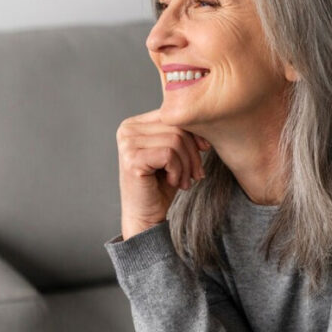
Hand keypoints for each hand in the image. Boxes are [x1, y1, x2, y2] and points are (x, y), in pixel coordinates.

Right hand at [115, 108, 211, 238]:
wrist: (146, 216)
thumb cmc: (160, 185)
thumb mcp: (173, 153)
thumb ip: (179, 132)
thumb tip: (201, 117)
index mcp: (135, 124)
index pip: (173, 116)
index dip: (193, 133)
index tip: (204, 150)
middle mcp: (127, 129)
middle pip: (176, 127)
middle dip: (192, 152)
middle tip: (195, 174)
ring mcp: (127, 143)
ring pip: (175, 140)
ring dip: (186, 165)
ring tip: (183, 180)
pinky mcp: (132, 159)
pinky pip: (169, 154)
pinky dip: (178, 171)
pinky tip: (173, 182)